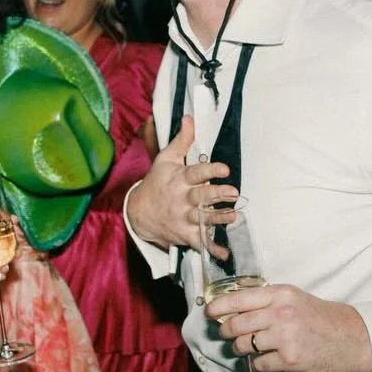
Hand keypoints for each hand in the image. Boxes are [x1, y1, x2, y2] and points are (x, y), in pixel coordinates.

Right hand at [127, 116, 238, 251]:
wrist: (138, 212)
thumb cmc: (156, 182)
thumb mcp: (165, 159)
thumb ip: (181, 140)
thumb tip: (189, 118)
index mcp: (179, 179)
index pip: (195, 173)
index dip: (210, 170)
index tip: (224, 169)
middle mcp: (182, 198)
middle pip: (201, 196)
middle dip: (216, 195)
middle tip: (233, 193)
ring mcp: (183, 218)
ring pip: (202, 219)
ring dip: (218, 219)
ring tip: (233, 217)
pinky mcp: (184, 234)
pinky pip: (199, 242)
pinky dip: (212, 249)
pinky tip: (224, 253)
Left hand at [207, 283, 371, 371]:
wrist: (352, 338)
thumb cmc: (320, 318)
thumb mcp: (293, 299)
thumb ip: (265, 301)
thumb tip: (230, 309)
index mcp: (279, 294)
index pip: (237, 299)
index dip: (216, 307)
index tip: (208, 313)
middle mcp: (280, 313)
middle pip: (234, 325)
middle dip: (226, 332)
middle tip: (228, 335)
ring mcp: (285, 337)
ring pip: (243, 345)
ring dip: (241, 349)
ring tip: (249, 348)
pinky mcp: (289, 360)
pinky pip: (258, 364)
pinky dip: (258, 365)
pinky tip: (268, 360)